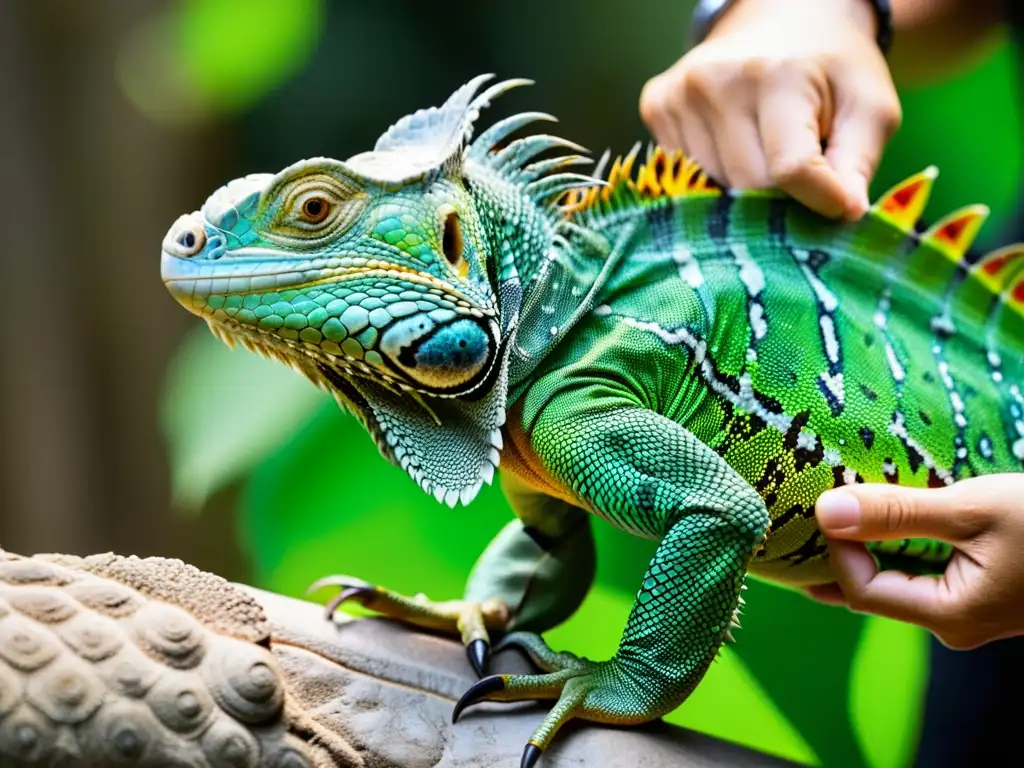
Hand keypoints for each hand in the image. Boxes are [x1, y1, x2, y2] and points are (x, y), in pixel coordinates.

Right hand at [639, 0, 901, 219]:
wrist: (783, 16)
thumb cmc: (832, 70)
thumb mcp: (869, 107)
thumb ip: (859, 163)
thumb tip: (844, 215)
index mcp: (777, 76)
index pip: (791, 169)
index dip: (819, 199)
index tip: (839, 206)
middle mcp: (717, 82)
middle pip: (748, 187)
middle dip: (780, 196)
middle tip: (802, 170)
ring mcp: (678, 95)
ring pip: (713, 189)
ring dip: (744, 188)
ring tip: (764, 149)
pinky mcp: (656, 106)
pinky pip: (685, 175)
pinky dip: (713, 175)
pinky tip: (733, 142)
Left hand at [807, 476, 1023, 648]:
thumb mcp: (971, 508)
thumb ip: (897, 514)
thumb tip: (825, 512)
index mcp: (950, 616)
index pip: (862, 592)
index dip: (837, 550)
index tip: (830, 503)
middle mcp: (954, 625)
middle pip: (872, 592)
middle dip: (838, 556)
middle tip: (805, 519)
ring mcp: (967, 613)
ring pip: (894, 583)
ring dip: (865, 550)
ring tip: (833, 517)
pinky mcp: (977, 594)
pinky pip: (918, 575)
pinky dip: (893, 549)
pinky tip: (879, 523)